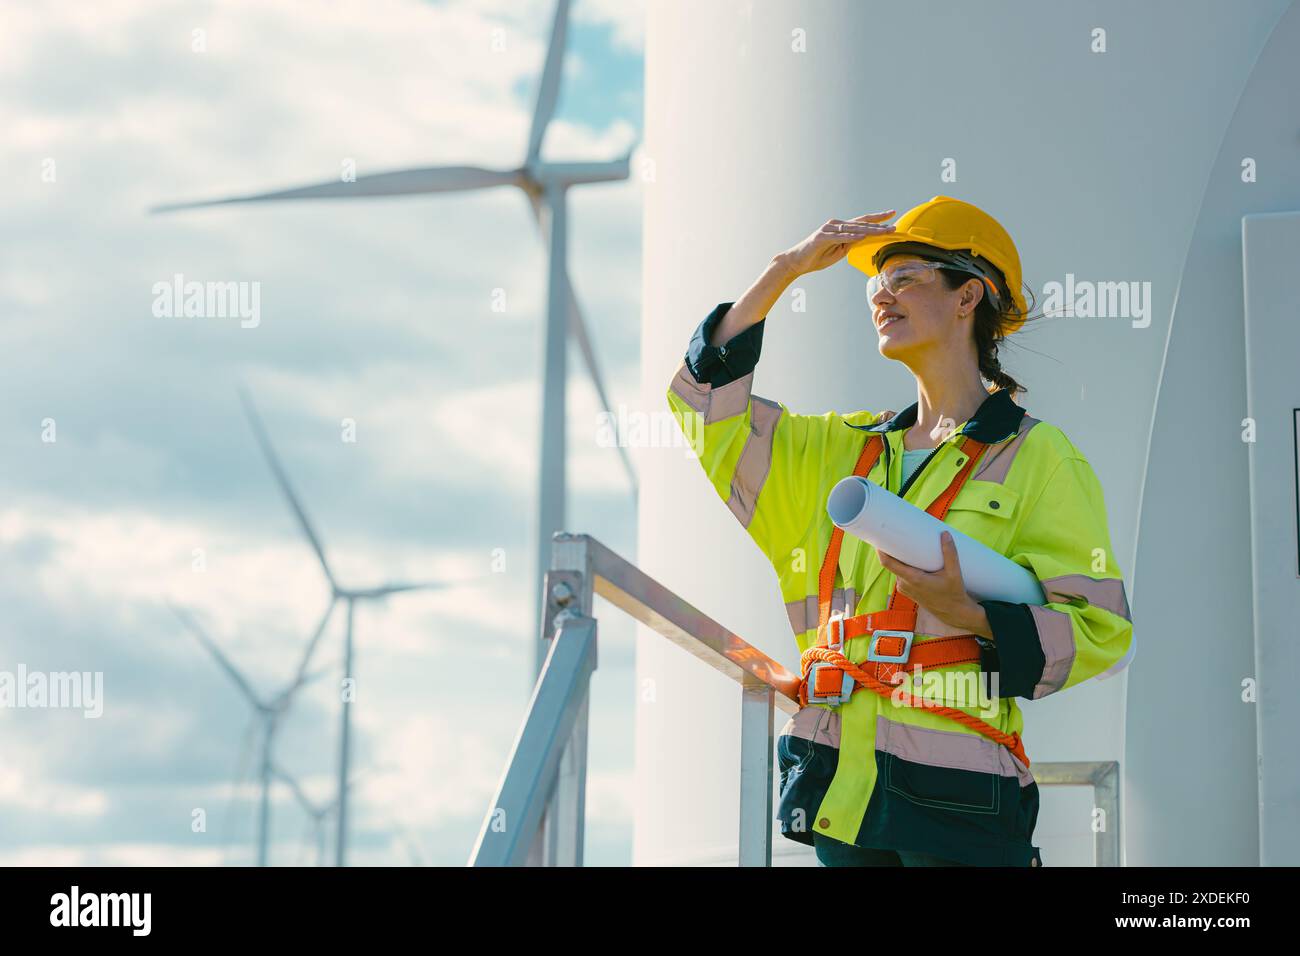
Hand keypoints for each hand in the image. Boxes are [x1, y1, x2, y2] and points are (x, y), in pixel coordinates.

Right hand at [776, 210, 896, 278]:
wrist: (796, 262)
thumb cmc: (817, 258)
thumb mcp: (839, 251)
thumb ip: (850, 244)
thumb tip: (863, 239)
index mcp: (840, 228)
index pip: (862, 222)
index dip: (877, 219)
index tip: (891, 215)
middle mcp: (835, 225)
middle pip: (861, 224)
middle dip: (879, 223)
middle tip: (894, 222)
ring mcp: (828, 230)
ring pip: (853, 229)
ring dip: (870, 230)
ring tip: (884, 231)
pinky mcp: (821, 237)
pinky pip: (839, 237)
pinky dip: (851, 237)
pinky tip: (862, 236)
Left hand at [876, 531, 992, 638]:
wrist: (953, 613)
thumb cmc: (953, 593)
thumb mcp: (954, 573)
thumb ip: (950, 553)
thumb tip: (945, 533)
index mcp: (913, 579)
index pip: (888, 564)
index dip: (881, 551)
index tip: (880, 538)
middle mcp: (905, 584)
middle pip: (892, 563)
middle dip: (893, 550)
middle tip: (897, 534)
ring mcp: (904, 588)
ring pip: (897, 568)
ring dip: (899, 558)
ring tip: (905, 543)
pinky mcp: (907, 590)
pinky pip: (900, 574)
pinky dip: (903, 565)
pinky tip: (909, 558)